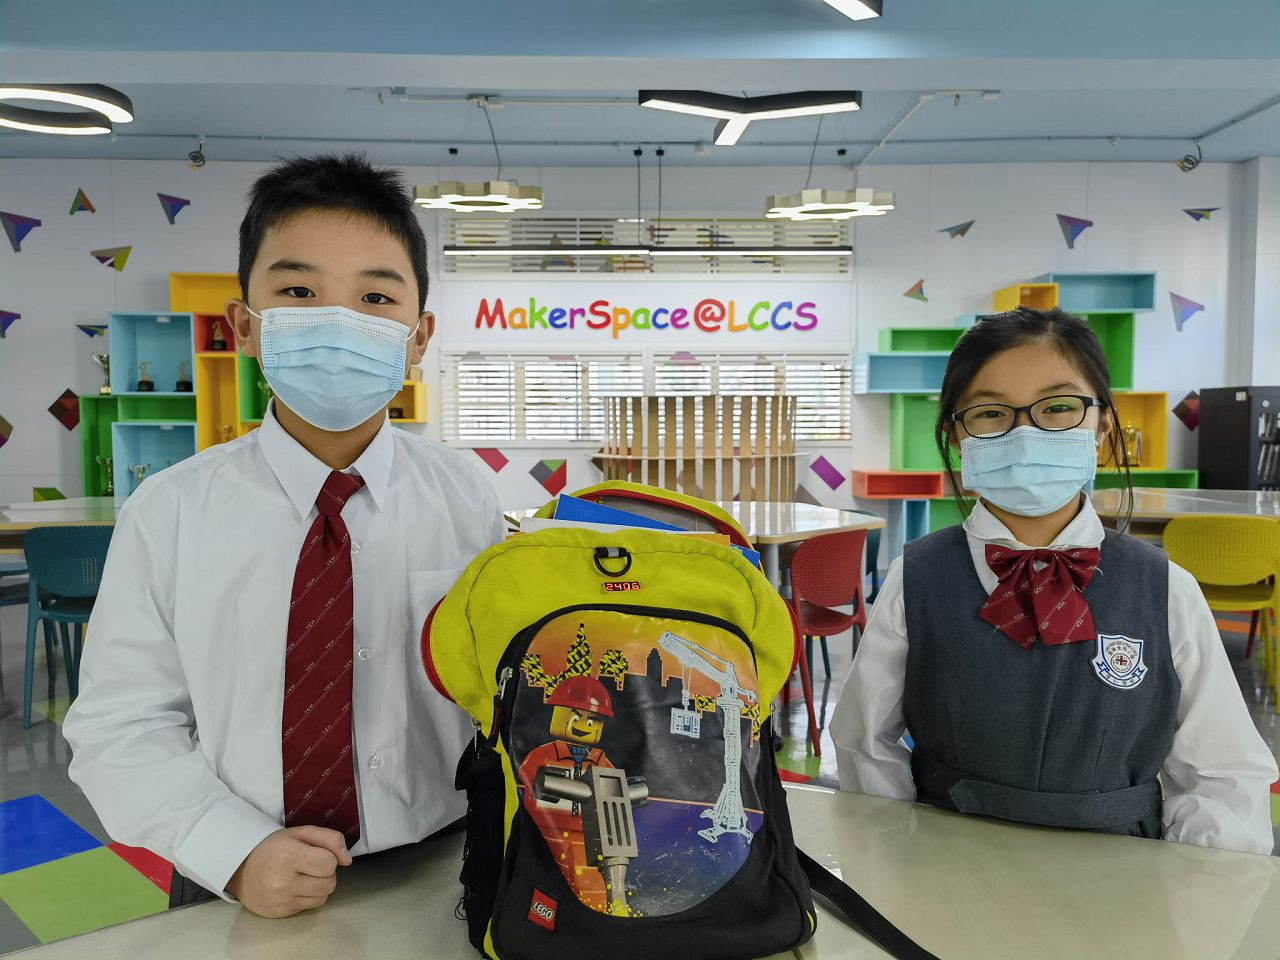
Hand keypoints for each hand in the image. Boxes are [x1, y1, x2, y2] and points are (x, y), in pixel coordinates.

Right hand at [225, 826, 351, 917]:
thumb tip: (348, 860)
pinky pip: (312, 906)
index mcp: (288, 856)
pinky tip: (297, 887)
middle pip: (329, 883)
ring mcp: (281, 900)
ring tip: (305, 876)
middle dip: (326, 873)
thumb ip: (330, 839)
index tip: (315, 853)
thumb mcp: (301, 833)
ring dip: (320, 885)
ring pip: (323, 896)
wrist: (241, 868)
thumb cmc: (274, 848)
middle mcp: (283, 881)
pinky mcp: (281, 913)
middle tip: (310, 865)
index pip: (329, 864)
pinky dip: (310, 896)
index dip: (328, 857)